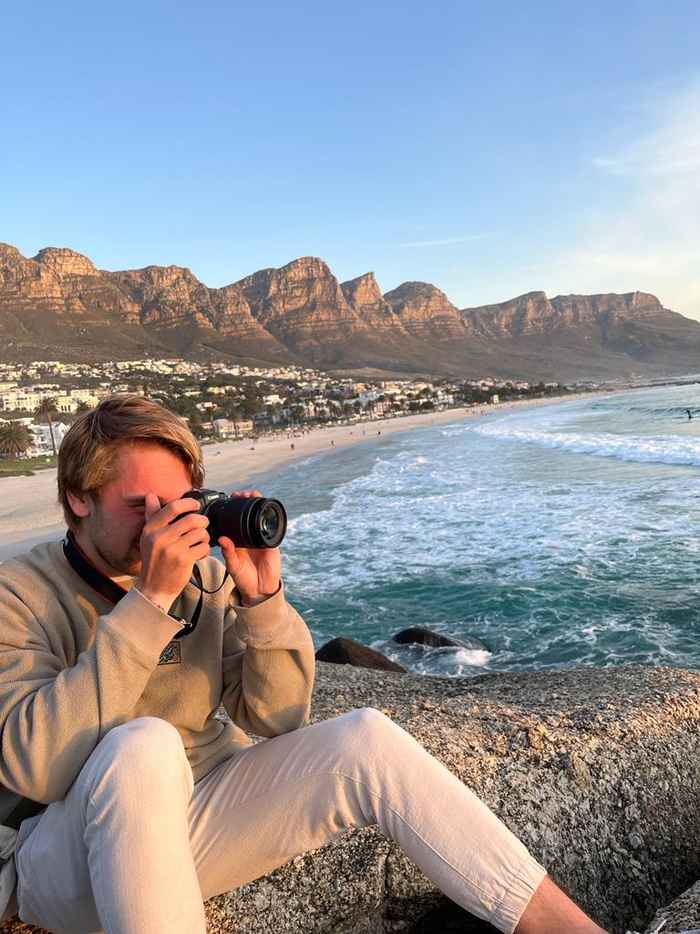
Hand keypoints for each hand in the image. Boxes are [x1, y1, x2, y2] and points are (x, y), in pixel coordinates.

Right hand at [134, 493, 210, 610]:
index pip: (173, 508)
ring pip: (200, 533)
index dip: (189, 503)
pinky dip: (205, 549)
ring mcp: (172, 549)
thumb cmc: (154, 560)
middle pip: (192, 519)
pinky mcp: (183, 560)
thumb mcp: (148, 537)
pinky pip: (203, 547)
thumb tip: (150, 496)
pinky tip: (200, 553)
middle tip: (203, 525)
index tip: (196, 506)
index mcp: (151, 529)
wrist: (154, 587)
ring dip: (205, 536)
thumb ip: (151, 515)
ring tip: (201, 541)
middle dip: (202, 521)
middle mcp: (160, 537)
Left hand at [219, 490, 281, 605]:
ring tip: (253, 494)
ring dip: (258, 505)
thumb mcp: (233, 565)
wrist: (259, 590)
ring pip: (261, 518)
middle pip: (249, 515)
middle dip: (246, 502)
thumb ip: (229, 553)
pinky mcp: (272, 543)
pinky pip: (272, 528)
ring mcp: (261, 539)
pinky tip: (266, 509)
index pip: (236, 520)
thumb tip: (223, 539)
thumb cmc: (243, 578)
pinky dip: (270, 518)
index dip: (234, 509)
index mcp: (238, 541)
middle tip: (240, 493)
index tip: (230, 498)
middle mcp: (250, 537)